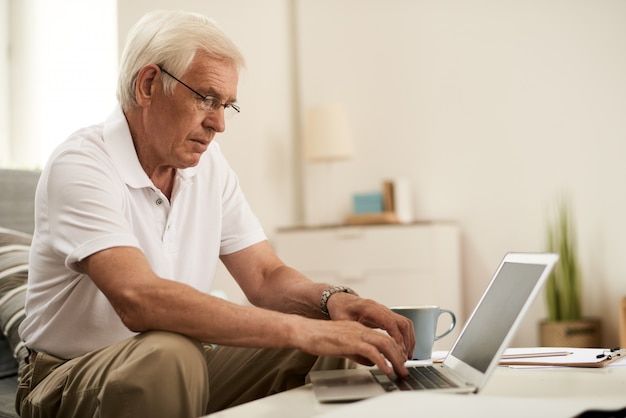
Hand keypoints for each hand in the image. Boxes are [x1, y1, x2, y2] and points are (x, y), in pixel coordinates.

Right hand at [293, 317, 409, 376]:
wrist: (304, 330)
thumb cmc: (319, 338)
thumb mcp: (344, 346)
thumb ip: (359, 353)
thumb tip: (372, 362)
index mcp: (359, 329)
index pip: (384, 338)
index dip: (395, 350)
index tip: (400, 362)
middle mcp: (360, 329)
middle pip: (388, 340)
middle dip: (400, 356)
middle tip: (405, 369)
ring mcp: (356, 334)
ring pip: (384, 344)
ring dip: (395, 359)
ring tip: (400, 371)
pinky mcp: (350, 341)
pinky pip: (371, 351)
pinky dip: (382, 361)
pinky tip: (385, 369)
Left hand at [325, 293, 415, 374]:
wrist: (341, 300)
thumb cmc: (340, 310)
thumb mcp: (341, 321)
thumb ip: (352, 334)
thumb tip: (362, 350)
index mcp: (369, 308)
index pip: (389, 322)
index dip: (396, 336)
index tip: (399, 349)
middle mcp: (380, 308)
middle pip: (402, 322)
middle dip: (406, 341)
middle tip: (404, 357)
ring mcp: (385, 311)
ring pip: (405, 323)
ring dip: (409, 340)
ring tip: (406, 356)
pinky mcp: (387, 315)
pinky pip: (402, 324)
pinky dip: (407, 336)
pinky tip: (404, 348)